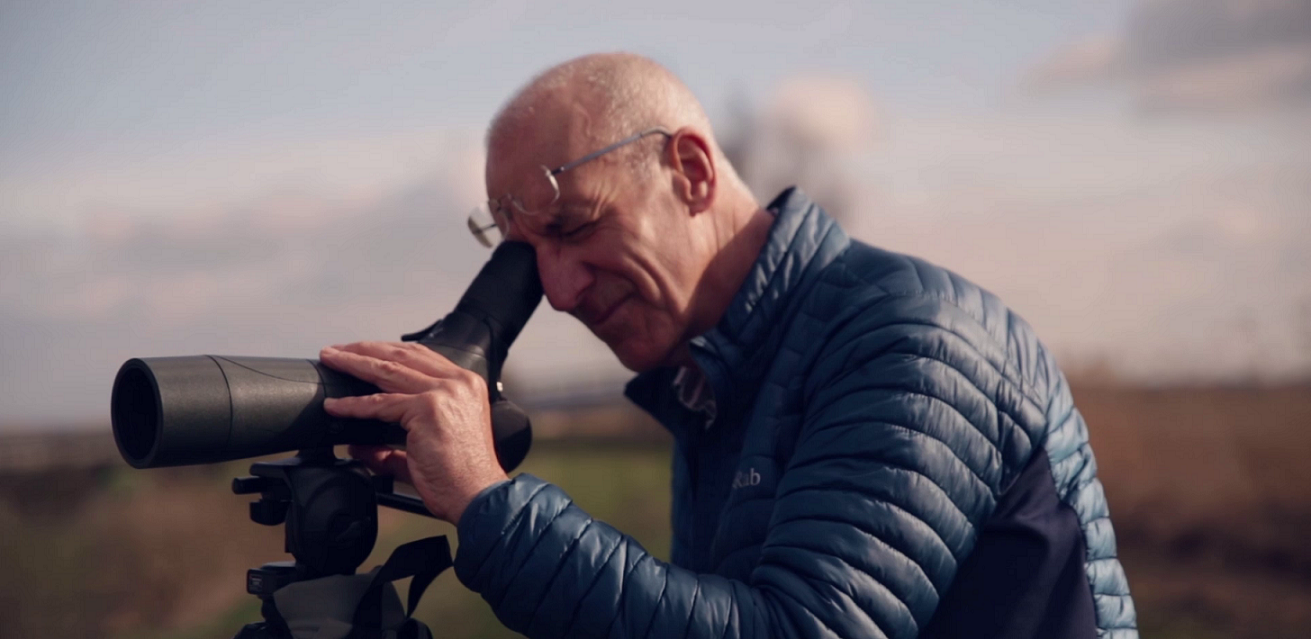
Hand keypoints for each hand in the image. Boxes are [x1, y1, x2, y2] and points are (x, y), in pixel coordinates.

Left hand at [318, 341, 508, 522]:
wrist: (478, 497)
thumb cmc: (462, 478)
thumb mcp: (427, 451)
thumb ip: (393, 448)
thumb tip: (359, 446)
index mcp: (466, 386)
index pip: (421, 356)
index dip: (387, 351)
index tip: (363, 352)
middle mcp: (458, 382)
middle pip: (402, 354)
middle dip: (365, 349)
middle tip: (337, 351)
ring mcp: (444, 392)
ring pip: (388, 369)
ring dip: (354, 363)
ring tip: (331, 360)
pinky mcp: (428, 408)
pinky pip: (380, 403)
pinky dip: (354, 405)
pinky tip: (336, 406)